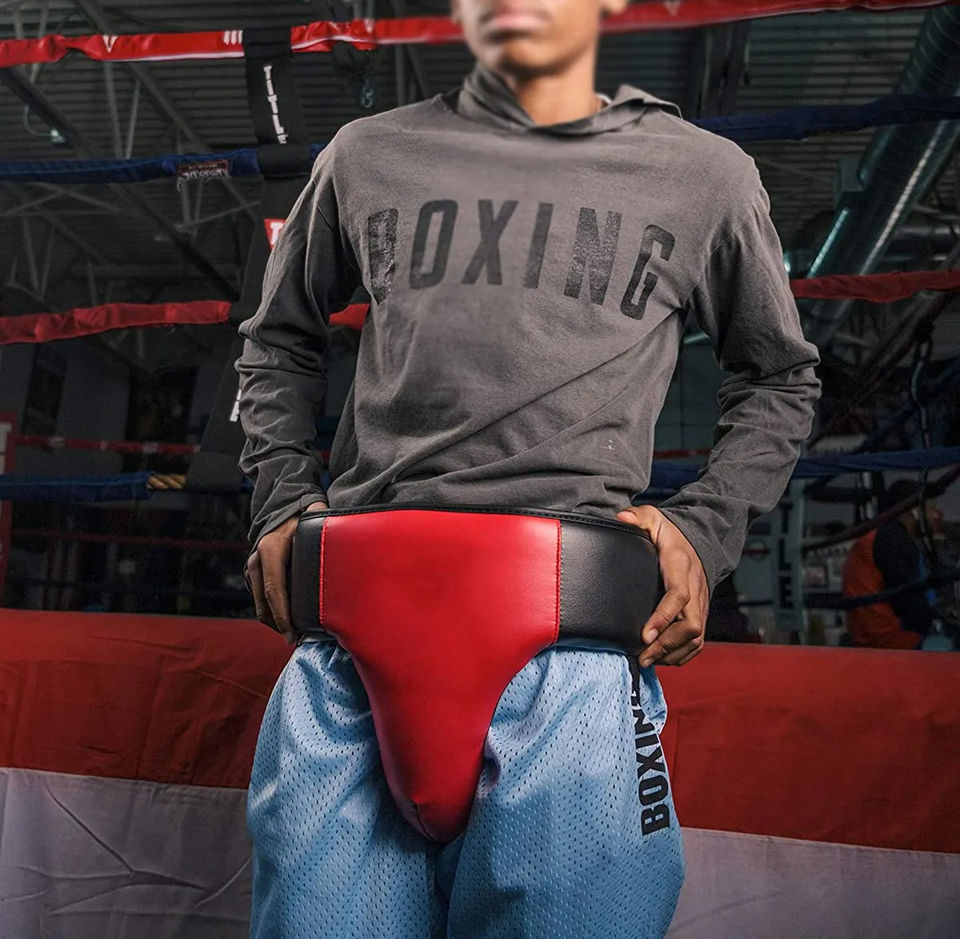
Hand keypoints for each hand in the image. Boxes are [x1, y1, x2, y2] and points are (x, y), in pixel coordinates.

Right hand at [245, 500, 327, 643]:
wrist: (283, 508)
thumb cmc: (303, 516)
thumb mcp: (314, 522)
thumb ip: (323, 535)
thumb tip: (342, 554)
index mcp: (271, 549)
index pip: (274, 590)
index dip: (282, 617)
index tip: (292, 636)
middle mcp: (256, 560)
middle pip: (263, 604)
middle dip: (279, 626)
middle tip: (299, 640)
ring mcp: (251, 568)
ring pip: (260, 605)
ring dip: (276, 622)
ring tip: (297, 633)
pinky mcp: (252, 573)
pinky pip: (260, 599)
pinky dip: (273, 612)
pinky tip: (290, 620)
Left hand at [616, 505, 707, 667]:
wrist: (698, 539)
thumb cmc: (670, 533)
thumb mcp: (653, 518)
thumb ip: (638, 517)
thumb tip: (622, 519)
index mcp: (682, 567)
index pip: (678, 597)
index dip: (663, 619)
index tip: (644, 635)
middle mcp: (696, 588)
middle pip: (690, 625)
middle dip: (666, 646)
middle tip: (642, 657)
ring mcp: (702, 603)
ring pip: (697, 637)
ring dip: (673, 654)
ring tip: (648, 662)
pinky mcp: (701, 613)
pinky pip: (699, 640)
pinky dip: (683, 654)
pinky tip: (664, 659)